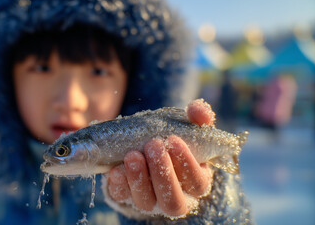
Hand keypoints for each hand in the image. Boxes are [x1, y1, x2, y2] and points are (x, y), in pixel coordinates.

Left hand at [107, 99, 214, 216]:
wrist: (145, 146)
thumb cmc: (172, 139)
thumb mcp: (187, 126)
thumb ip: (198, 116)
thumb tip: (198, 111)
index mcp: (195, 182)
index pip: (197, 183)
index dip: (188, 164)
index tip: (174, 141)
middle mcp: (175, 198)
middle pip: (173, 201)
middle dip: (163, 173)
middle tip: (153, 145)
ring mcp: (150, 201)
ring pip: (147, 202)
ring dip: (139, 179)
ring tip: (133, 155)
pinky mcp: (126, 198)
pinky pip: (122, 197)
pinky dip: (119, 184)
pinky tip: (117, 169)